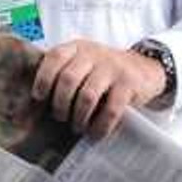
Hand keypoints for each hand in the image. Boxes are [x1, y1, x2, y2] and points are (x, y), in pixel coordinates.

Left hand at [31, 39, 166, 139]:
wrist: (144, 67)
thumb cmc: (104, 70)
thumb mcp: (84, 60)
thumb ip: (64, 70)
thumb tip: (37, 100)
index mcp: (77, 47)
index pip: (55, 57)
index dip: (43, 78)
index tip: (39, 97)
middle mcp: (93, 54)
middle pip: (68, 79)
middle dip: (60, 104)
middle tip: (60, 117)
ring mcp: (112, 67)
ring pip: (87, 96)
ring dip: (78, 117)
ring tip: (77, 126)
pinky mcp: (128, 84)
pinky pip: (110, 109)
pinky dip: (100, 126)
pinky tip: (95, 134)